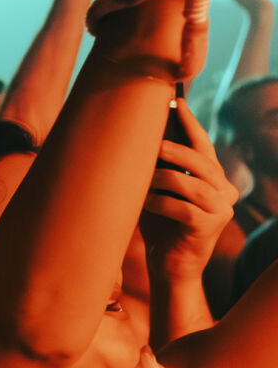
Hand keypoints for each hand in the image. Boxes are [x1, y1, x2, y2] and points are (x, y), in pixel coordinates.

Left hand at [139, 98, 239, 280]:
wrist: (168, 265)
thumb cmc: (159, 224)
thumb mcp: (159, 190)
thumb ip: (159, 165)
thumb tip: (143, 131)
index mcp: (214, 179)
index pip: (203, 146)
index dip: (190, 124)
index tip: (174, 102)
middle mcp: (224, 192)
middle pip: (202, 161)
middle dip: (176, 147)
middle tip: (153, 140)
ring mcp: (220, 210)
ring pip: (192, 183)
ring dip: (163, 177)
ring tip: (143, 177)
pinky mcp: (209, 227)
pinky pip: (182, 208)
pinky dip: (160, 202)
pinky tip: (144, 203)